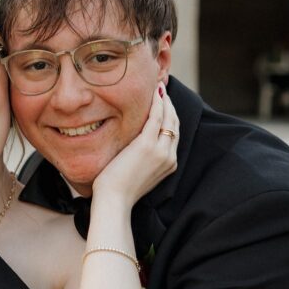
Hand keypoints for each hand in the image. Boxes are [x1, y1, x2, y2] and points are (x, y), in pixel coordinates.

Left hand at [92, 82, 178, 207]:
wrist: (115, 201)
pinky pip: (155, 117)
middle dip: (170, 105)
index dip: (170, 116)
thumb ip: (143, 159)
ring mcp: (160, 150)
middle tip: (163, 89)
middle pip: (174, 123)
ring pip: (168, 118)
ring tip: (159, 87)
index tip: (165, 103)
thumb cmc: (119, 191)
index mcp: (168, 164)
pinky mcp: (147, 144)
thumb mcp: (138, 174)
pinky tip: (154, 93)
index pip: (173, 134)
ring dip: (165, 100)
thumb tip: (135, 148)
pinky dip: (156, 103)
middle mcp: (169, 156)